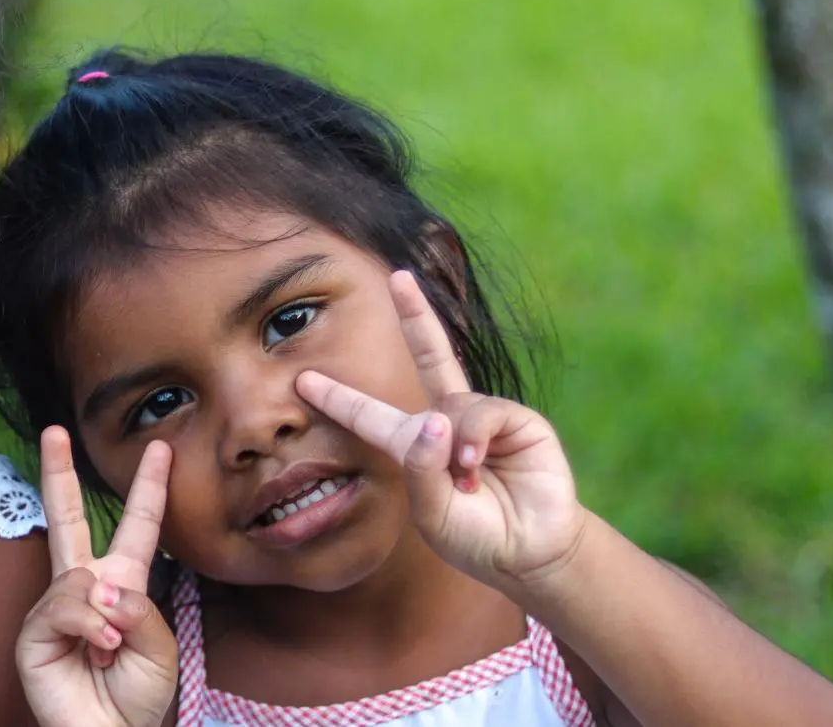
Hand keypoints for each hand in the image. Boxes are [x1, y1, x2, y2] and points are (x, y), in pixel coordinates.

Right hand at [17, 427, 177, 726]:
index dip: (149, 489)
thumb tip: (99, 584)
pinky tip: (97, 650)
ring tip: (112, 649)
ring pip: (78, 577)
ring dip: (105, 614)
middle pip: (69, 520)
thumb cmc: (136, 699)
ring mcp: (54, 608)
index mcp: (122, 586)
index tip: (160, 450)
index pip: (137, 528)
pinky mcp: (33, 633)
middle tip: (53, 431)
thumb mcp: (159, 647)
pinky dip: (88, 626)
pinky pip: (62, 606)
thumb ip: (140, 607)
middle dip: (59, 474)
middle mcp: (84, 589)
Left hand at [293, 270, 588, 594]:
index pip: (369, 416)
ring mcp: (483, 419)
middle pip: (429, 357)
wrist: (528, 554)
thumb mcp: (432, 513)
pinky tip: (476, 465)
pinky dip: (474, 438)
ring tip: (465, 480)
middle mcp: (447, 422)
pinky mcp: (518, 422)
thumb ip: (422, 469)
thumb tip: (436, 419)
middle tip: (399, 278)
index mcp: (413, 446)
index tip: (304, 379)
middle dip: (416, 316)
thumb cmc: (474, 537)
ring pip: (453, 405)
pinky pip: (484, 413)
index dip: (339, 398)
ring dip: (452, 444)